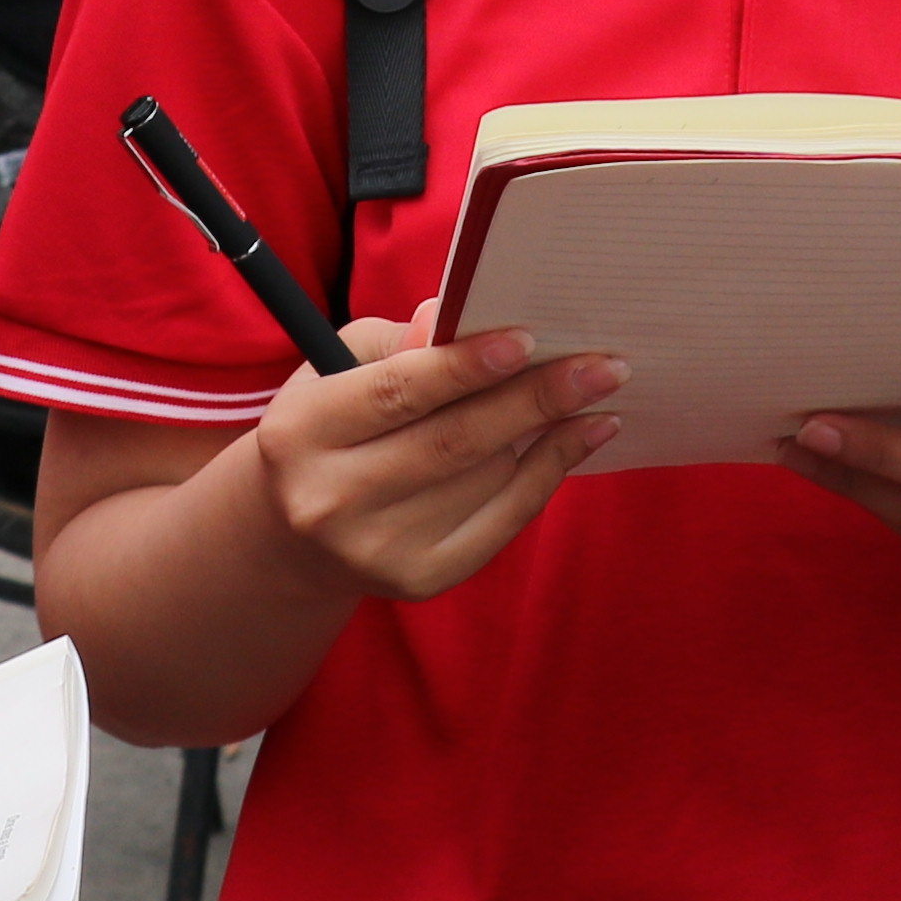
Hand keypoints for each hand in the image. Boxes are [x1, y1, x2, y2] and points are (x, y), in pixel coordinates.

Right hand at [247, 302, 616, 601]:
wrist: (297, 536)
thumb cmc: (332, 427)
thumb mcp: (339, 368)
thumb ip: (397, 342)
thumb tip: (455, 320)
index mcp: (300, 433)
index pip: (396, 393)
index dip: (465, 366)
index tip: (528, 339)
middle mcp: (330, 500)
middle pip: (453, 442)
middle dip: (535, 399)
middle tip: (603, 365)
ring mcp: (376, 549)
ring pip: (486, 478)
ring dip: (550, 431)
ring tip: (594, 392)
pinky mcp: (418, 580)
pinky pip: (502, 521)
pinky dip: (548, 473)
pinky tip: (579, 437)